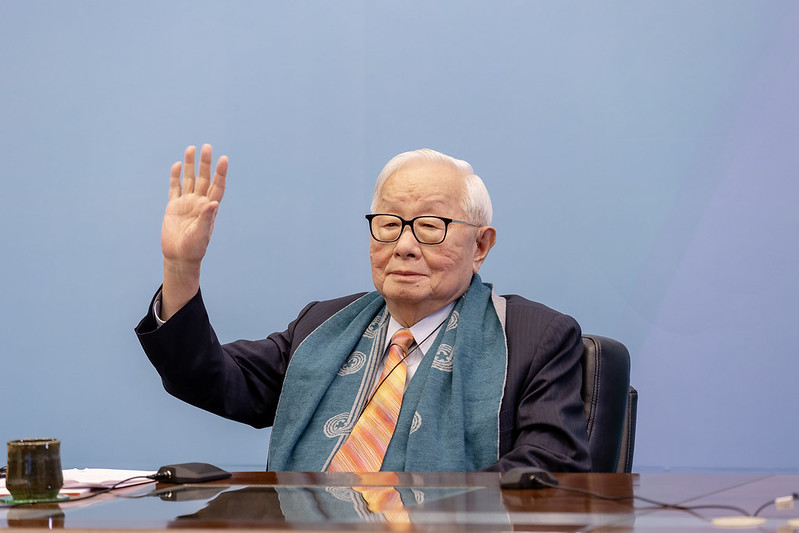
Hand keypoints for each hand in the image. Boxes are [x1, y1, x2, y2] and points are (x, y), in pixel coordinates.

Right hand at [160, 144, 227, 318]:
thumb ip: (207, 218)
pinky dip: (175, 177)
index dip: (221, 173)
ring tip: (191, 148)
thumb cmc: (194, 248)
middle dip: (205, 163)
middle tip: (207, 147)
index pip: (217, 186)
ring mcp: (186, 203)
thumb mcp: (202, 233)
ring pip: (189, 179)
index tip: (224, 159)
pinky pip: (175, 188)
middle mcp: (199, 202)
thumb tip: (213, 203)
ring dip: (191, 165)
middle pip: (204, 179)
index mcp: (209, 208)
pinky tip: (177, 165)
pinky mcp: (173, 207)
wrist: (179, 256)